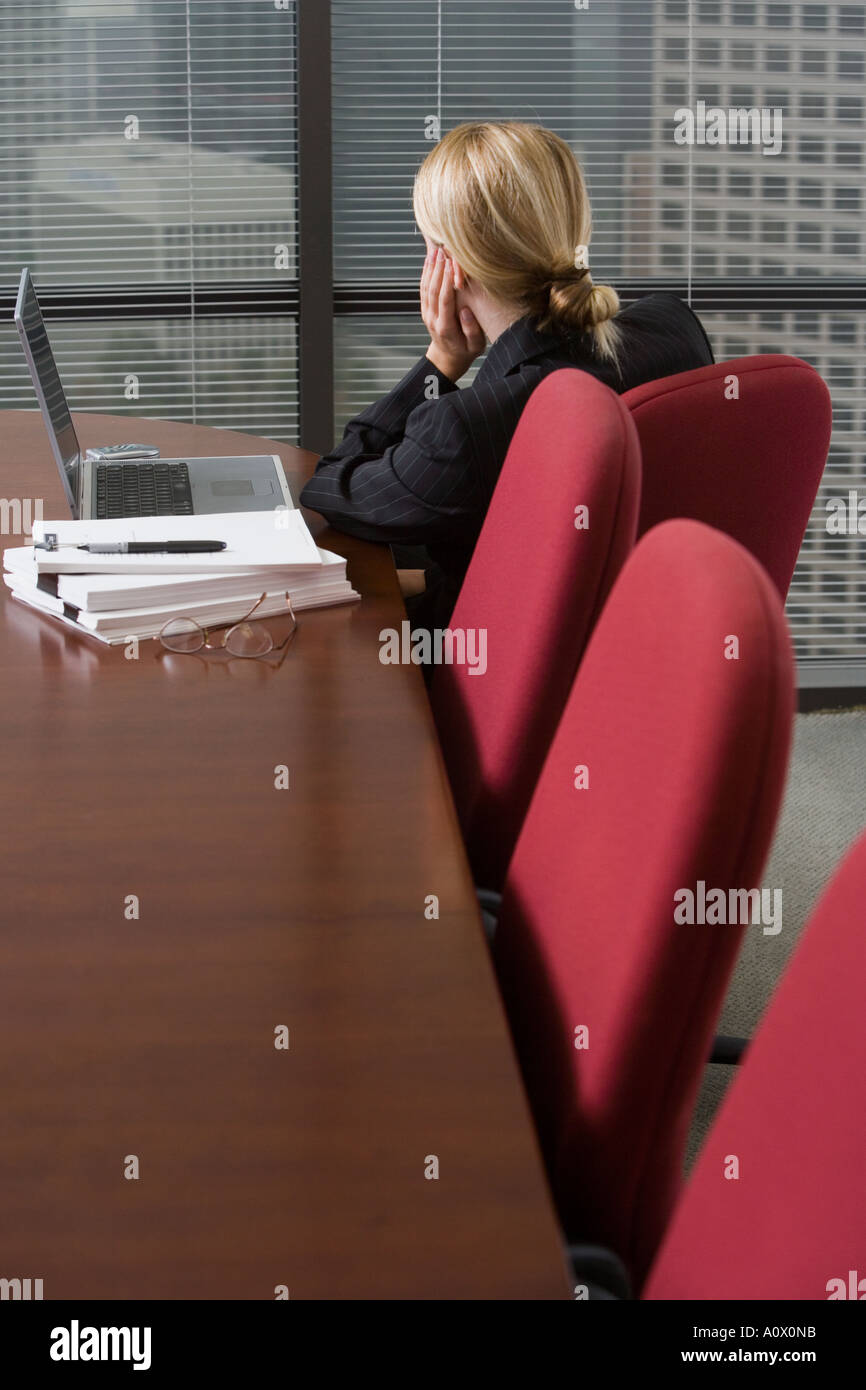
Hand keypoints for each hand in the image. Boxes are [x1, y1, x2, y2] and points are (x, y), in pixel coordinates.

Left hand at [420, 243, 484, 381]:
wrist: (447, 359)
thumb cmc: (465, 351)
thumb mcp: (475, 347)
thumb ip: (472, 331)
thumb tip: (466, 312)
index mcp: (445, 327)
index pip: (444, 299)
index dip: (447, 281)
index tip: (452, 263)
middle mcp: (433, 319)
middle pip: (433, 290)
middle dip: (438, 269)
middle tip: (443, 250)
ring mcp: (427, 314)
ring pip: (426, 287)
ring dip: (430, 268)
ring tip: (436, 249)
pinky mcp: (426, 309)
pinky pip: (423, 289)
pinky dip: (426, 273)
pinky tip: (429, 259)